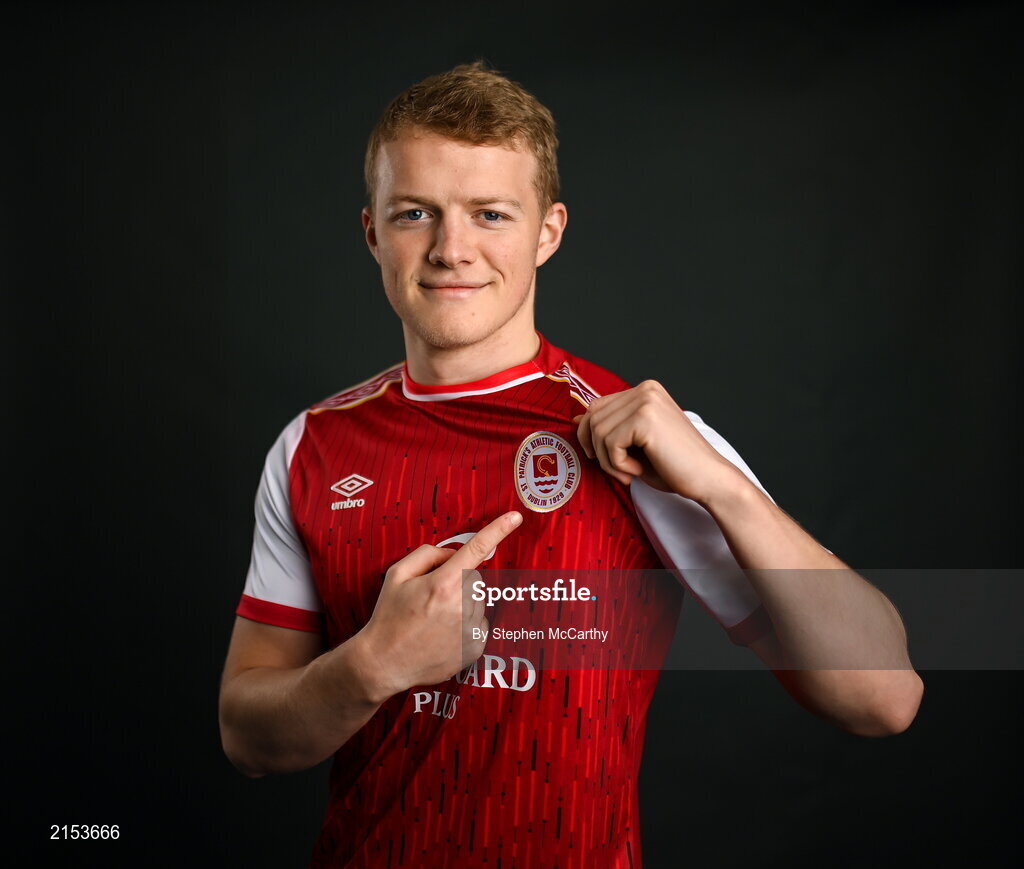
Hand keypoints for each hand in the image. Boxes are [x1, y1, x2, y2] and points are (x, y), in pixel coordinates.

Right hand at [357, 511, 522, 696]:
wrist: (385, 662)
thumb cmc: (389, 616)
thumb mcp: (398, 575)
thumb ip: (427, 554)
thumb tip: (454, 554)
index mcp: (443, 583)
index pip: (476, 549)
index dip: (498, 530)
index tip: (515, 517)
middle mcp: (461, 605)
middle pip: (475, 578)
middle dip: (459, 580)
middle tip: (432, 596)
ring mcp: (470, 629)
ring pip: (479, 600)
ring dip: (463, 602)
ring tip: (435, 619)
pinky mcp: (476, 647)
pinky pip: (480, 622)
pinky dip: (466, 623)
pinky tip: (444, 633)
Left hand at [572, 380, 740, 503]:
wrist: (708, 479)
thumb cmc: (674, 465)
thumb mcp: (635, 444)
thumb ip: (610, 428)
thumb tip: (576, 419)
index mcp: (645, 391)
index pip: (597, 406)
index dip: (591, 435)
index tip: (605, 459)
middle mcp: (645, 389)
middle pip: (593, 417)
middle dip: (598, 450)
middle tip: (619, 471)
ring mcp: (646, 400)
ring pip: (598, 431)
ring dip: (608, 460)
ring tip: (631, 472)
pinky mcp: (645, 418)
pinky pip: (610, 443)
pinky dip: (617, 464)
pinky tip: (638, 470)